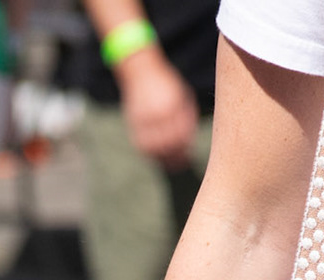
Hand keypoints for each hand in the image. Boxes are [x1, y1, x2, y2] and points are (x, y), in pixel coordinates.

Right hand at [116, 48, 198, 168]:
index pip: (182, 133)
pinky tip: (156, 155)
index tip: (188, 155)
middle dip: (176, 156)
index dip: (186, 147)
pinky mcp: (134, 122)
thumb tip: (189, 140)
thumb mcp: (182, 94)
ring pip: (155, 147)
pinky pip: (142, 144)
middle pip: (170, 143)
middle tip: (181, 164)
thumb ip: (186, 115)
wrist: (141, 71)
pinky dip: (150, 153)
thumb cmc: (166, 84)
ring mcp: (145, 118)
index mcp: (173, 105)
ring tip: (170, 164)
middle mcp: (158, 113)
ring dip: (163, 158)